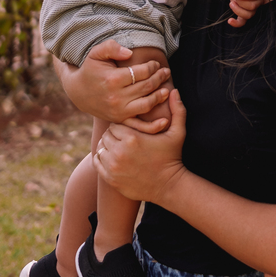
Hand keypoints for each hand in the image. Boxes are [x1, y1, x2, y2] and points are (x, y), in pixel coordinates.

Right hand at [55, 39, 170, 128]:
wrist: (79, 92)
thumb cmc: (91, 69)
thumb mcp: (96, 53)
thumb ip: (111, 47)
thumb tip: (129, 53)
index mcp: (113, 79)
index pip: (141, 72)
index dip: (152, 67)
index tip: (155, 64)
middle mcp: (117, 97)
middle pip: (146, 87)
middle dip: (159, 78)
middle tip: (166, 72)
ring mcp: (119, 110)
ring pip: (147, 104)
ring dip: (160, 96)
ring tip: (166, 89)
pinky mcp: (120, 119)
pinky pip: (140, 123)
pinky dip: (153, 121)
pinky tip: (164, 117)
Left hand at [96, 88, 188, 202]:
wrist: (169, 186)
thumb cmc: (172, 157)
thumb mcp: (178, 133)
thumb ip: (177, 110)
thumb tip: (174, 90)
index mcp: (132, 138)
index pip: (115, 124)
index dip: (122, 126)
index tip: (130, 131)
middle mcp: (119, 151)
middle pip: (106, 135)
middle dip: (114, 136)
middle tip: (125, 139)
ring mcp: (113, 166)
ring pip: (101, 148)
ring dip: (108, 147)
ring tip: (120, 148)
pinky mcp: (110, 178)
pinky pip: (97, 161)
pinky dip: (102, 158)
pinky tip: (113, 158)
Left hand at [228, 0, 265, 26]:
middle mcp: (259, 0)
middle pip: (252, 7)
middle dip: (240, 2)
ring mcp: (253, 8)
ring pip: (248, 15)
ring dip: (238, 10)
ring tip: (231, 3)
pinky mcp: (246, 13)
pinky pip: (243, 22)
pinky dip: (236, 23)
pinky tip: (230, 21)